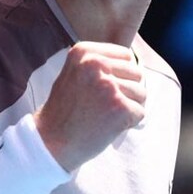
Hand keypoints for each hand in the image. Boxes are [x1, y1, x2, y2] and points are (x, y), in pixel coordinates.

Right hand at [34, 41, 145, 171]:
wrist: (51, 142)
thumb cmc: (65, 111)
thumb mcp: (74, 73)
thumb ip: (99, 64)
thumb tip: (134, 64)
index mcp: (84, 52)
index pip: (125, 55)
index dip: (120, 75)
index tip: (103, 89)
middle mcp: (96, 64)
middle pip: (136, 73)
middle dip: (126, 91)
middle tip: (103, 105)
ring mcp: (109, 86)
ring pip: (141, 93)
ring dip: (128, 107)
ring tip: (105, 115)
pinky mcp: (120, 108)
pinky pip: (140, 112)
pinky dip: (129, 122)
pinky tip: (108, 125)